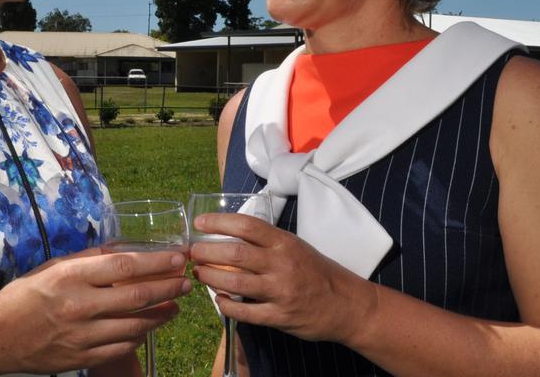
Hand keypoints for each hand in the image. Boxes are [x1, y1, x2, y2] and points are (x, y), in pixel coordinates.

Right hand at [0, 246, 191, 373]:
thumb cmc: (23, 296)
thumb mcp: (52, 267)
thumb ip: (87, 260)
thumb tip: (121, 249)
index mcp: (71, 277)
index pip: (124, 266)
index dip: (156, 262)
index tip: (177, 258)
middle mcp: (79, 305)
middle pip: (136, 296)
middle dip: (168, 288)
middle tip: (186, 282)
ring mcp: (82, 335)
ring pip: (135, 325)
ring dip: (161, 314)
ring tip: (175, 306)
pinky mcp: (82, 357)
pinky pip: (121, 347)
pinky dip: (139, 336)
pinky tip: (148, 327)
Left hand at [189, 213, 376, 344]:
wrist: (347, 305)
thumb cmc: (317, 272)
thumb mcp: (296, 247)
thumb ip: (267, 242)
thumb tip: (230, 235)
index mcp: (285, 243)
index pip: (247, 226)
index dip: (219, 222)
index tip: (200, 222)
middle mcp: (282, 264)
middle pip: (235, 253)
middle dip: (206, 251)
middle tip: (192, 251)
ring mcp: (281, 292)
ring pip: (235, 283)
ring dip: (211, 277)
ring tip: (199, 272)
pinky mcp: (280, 316)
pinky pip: (245, 312)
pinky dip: (226, 306)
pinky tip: (219, 299)